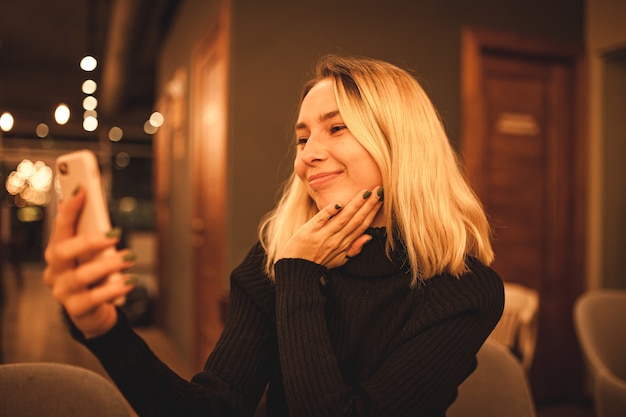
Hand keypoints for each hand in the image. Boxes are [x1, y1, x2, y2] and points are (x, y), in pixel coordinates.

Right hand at [43, 188, 136, 337]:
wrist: (93, 312)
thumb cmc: (93, 277)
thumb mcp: (91, 255)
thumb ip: (87, 232)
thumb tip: (82, 201)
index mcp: (57, 253)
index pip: (60, 228)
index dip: (70, 210)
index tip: (83, 191)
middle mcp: (55, 271)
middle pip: (63, 252)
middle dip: (89, 240)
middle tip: (116, 235)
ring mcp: (63, 292)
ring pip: (81, 275)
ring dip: (108, 264)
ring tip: (129, 257)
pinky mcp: (76, 309)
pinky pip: (94, 298)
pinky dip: (114, 288)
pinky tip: (129, 281)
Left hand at [277, 186, 382, 268]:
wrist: (296, 271)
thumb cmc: (318, 263)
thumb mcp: (339, 259)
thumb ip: (354, 248)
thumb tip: (369, 237)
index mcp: (344, 244)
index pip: (362, 225)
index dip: (373, 211)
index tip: (381, 197)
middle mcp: (336, 239)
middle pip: (356, 220)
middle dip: (369, 204)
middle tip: (379, 190)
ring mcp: (323, 235)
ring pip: (343, 218)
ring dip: (355, 205)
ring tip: (366, 192)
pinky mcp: (309, 232)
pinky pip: (321, 219)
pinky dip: (329, 212)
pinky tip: (338, 203)